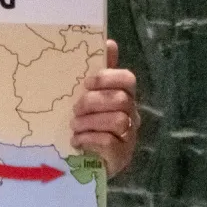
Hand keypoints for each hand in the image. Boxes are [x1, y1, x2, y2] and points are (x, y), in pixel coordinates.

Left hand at [71, 39, 139, 179]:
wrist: (88, 164)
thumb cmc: (90, 125)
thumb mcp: (92, 98)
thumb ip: (101, 74)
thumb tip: (109, 42)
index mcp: (125, 97)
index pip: (127, 79)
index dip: (107, 78)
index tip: (86, 83)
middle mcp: (132, 115)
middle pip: (121, 99)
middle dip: (93, 102)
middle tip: (75, 109)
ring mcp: (129, 136)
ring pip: (117, 120)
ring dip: (89, 122)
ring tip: (75, 126)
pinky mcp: (121, 156)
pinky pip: (109, 141)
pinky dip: (88, 139)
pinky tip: (77, 141)